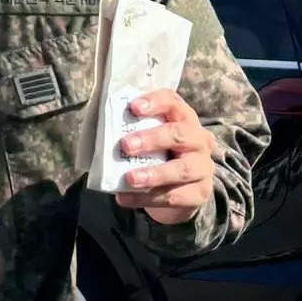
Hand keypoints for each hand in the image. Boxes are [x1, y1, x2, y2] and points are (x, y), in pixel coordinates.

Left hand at [114, 89, 216, 224]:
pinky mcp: (199, 193)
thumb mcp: (148, 137)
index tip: (133, 107)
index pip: (172, 102)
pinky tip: (124, 197)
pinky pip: (173, 197)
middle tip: (126, 146)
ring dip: (154, 174)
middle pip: (179, 134)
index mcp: (183, 118)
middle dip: (152, 139)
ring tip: (130, 179)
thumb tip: (99, 128)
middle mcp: (199, 140)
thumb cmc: (157, 154)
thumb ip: (131, 129)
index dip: (154, 102)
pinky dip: (146, 198)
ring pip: (182, 169)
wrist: (178, 188)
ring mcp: (203, 167)